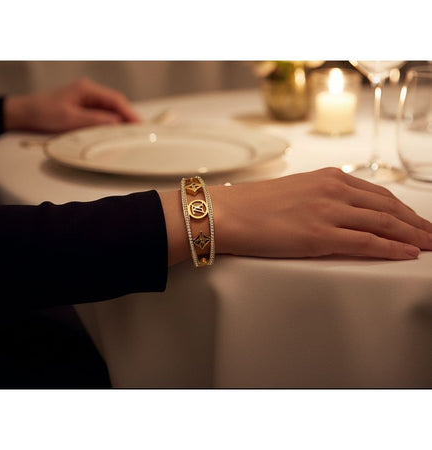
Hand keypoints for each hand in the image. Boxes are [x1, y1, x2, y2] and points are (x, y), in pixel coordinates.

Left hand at [4, 77, 140, 132]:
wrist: (26, 113)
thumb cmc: (44, 113)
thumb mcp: (70, 118)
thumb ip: (95, 120)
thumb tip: (116, 123)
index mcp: (87, 89)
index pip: (115, 100)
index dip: (129, 112)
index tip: (139, 124)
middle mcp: (90, 91)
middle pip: (116, 104)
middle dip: (128, 117)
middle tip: (140, 131)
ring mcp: (88, 99)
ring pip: (112, 110)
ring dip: (121, 121)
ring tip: (131, 133)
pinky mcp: (86, 108)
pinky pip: (104, 115)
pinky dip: (112, 123)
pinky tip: (116, 132)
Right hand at [160, 167, 431, 264]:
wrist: (226, 212)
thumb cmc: (252, 204)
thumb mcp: (294, 192)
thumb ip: (320, 198)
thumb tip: (338, 213)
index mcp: (327, 178)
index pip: (377, 193)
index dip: (401, 209)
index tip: (416, 220)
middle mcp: (333, 190)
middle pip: (387, 208)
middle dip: (415, 223)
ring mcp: (328, 212)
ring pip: (383, 224)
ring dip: (411, 236)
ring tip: (429, 245)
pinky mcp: (320, 236)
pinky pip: (366, 242)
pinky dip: (391, 248)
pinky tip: (407, 254)